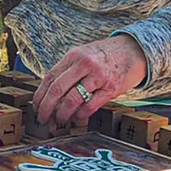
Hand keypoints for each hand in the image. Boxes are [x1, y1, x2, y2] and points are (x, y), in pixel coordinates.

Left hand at [33, 34, 147, 126]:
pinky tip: (78, 118)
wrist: (134, 50)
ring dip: (62, 114)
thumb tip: (50, 95)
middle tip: (43, 119)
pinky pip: (90, 106)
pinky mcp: (110, 88)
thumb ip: (68, 70)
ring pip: (72, 100)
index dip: (40, 96)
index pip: (49, 77)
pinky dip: (80, 115)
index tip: (36, 108)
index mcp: (74, 55)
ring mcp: (98, 76)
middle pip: (57, 90)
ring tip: (60, 120)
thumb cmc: (105, 55)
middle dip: (46, 108)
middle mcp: (84, 64)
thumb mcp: (84, 54)